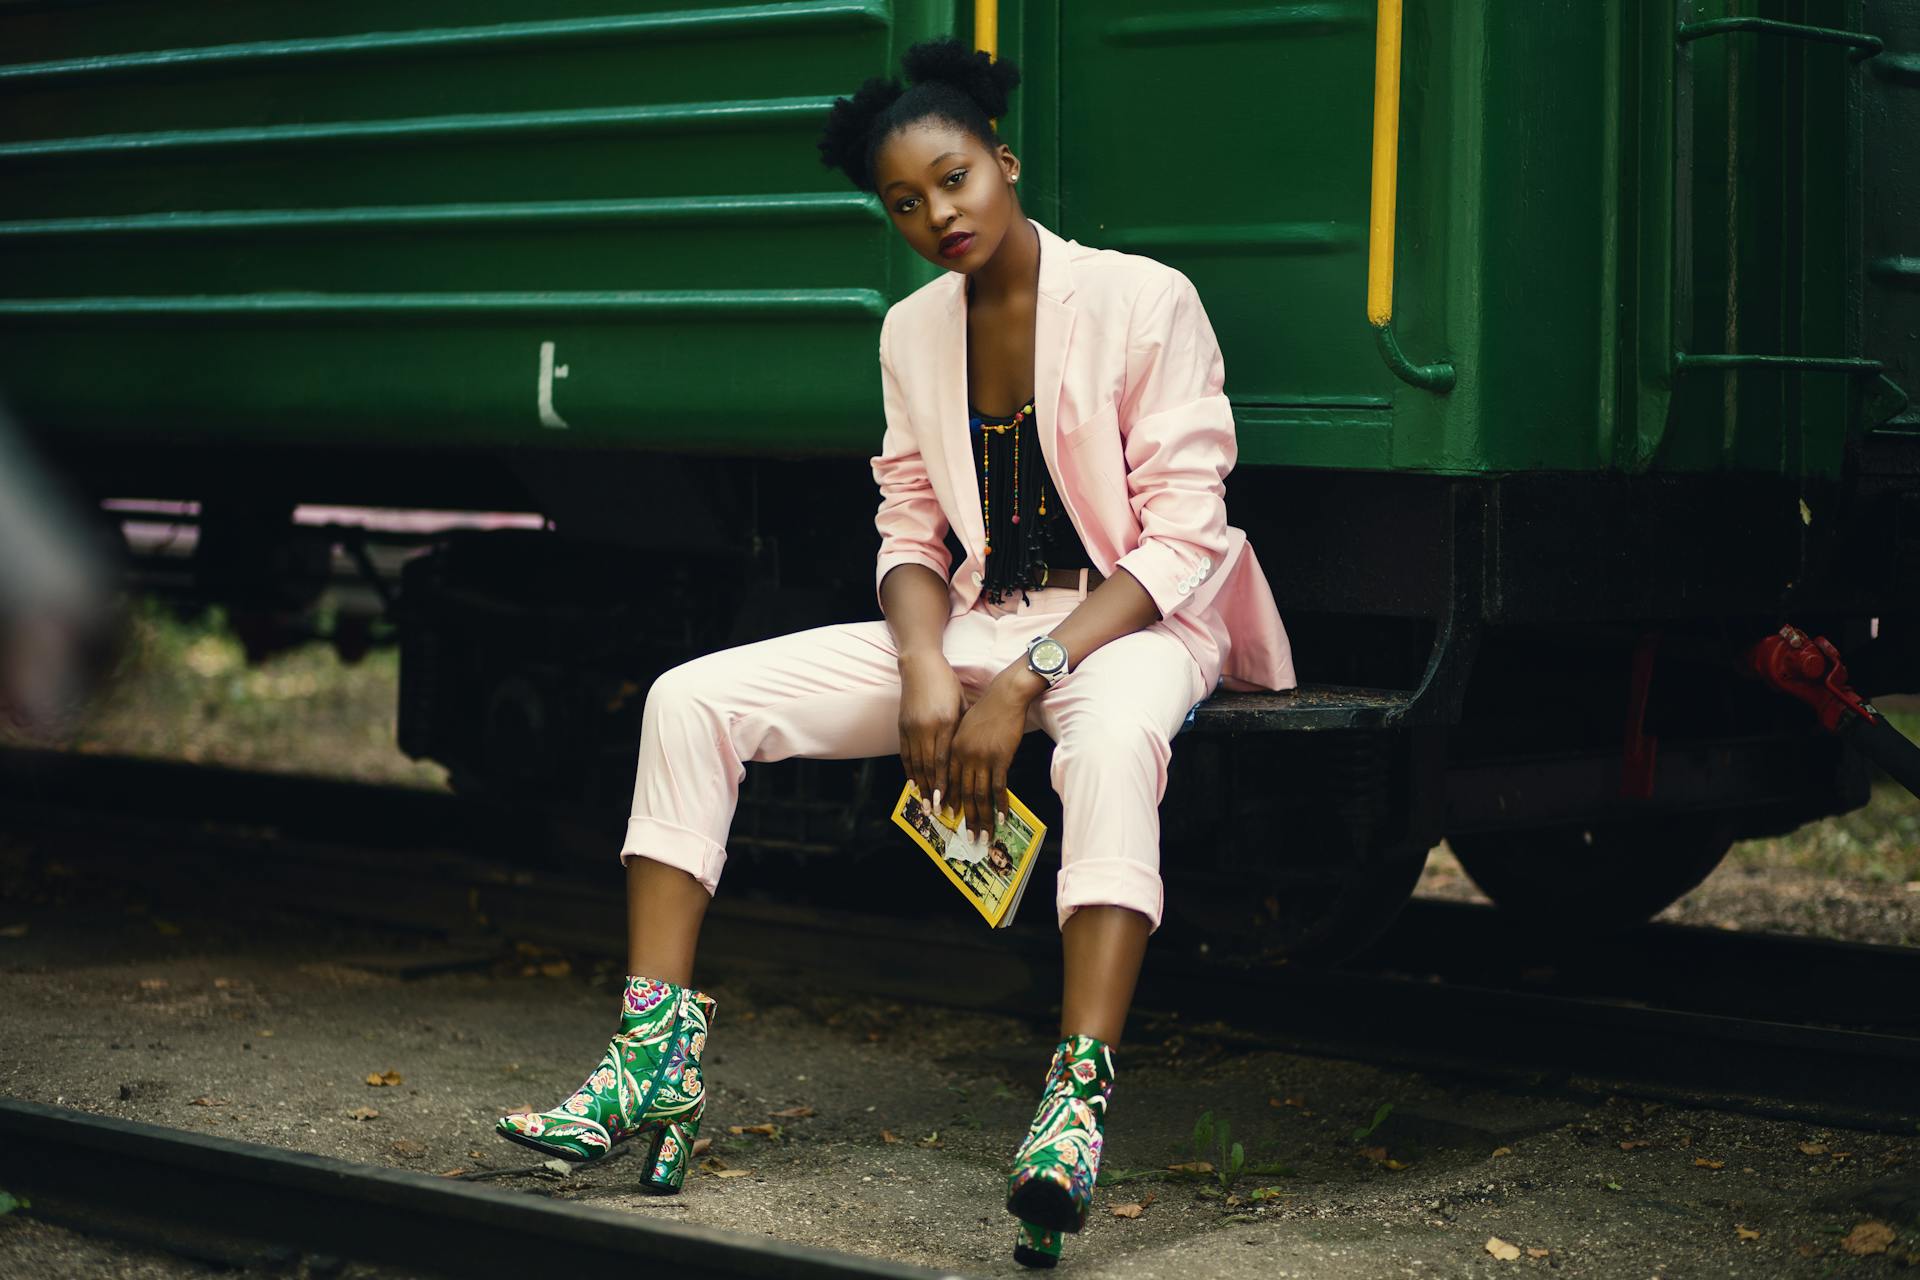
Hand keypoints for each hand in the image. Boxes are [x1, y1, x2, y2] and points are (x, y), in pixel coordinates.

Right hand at [897, 650, 964, 806]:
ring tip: (924, 804)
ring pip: (915, 763)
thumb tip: (968, 754)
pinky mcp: (902, 725)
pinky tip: (913, 784)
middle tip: (935, 811)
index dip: (943, 782)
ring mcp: (912, 727)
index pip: (943, 759)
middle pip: (928, 766)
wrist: (920, 665)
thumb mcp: (961, 704)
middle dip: (932, 791)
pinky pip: (905, 753)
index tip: (944, 801)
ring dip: (920, 786)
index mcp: (945, 722)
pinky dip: (909, 771)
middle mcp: (927, 727)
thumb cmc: (947, 683)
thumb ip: (963, 729)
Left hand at [948, 671, 1039, 836]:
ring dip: (983, 818)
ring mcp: (982, 758)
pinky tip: (1002, 817)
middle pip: (964, 794)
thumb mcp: (966, 727)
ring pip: (980, 795)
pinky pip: (998, 787)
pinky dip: (1000, 804)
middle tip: (971, 838)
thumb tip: (964, 768)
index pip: (949, 782)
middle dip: (967, 819)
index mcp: (952, 748)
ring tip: (986, 835)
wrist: (1005, 696)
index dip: (950, 802)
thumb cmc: (987, 710)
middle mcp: (964, 756)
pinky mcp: (1000, 758)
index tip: (951, 818)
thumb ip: (961, 748)